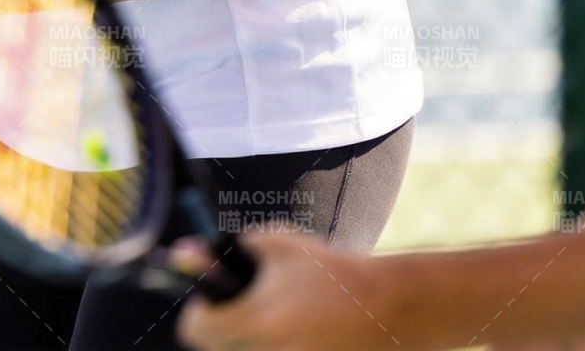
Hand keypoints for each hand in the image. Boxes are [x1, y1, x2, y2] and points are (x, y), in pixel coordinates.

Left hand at [175, 229, 388, 350]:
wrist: (389, 309)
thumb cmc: (334, 272)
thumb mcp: (284, 244)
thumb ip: (241, 244)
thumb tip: (201, 248)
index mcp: (252, 322)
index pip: (195, 329)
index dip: (198, 309)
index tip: (211, 297)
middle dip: (220, 329)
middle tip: (239, 308)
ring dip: (248, 341)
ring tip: (273, 318)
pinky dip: (278, 347)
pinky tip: (298, 332)